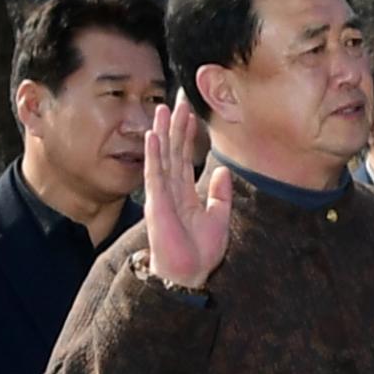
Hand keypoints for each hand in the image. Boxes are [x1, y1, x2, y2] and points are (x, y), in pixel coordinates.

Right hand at [139, 100, 233, 290]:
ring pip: (162, 157)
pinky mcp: (156, 203)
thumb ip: (219, 194)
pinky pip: (154, 174)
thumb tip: (221, 171)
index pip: (185, 157)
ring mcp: (162, 195)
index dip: (187, 135)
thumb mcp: (218, 217)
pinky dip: (153, 155)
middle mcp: (171, 190)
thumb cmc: (200, 251)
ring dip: (161, 133)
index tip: (190, 113)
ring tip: (161, 110)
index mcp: (185, 193)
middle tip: (176, 100)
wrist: (188, 274)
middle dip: (175, 126)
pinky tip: (152, 137)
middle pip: (173, 151)